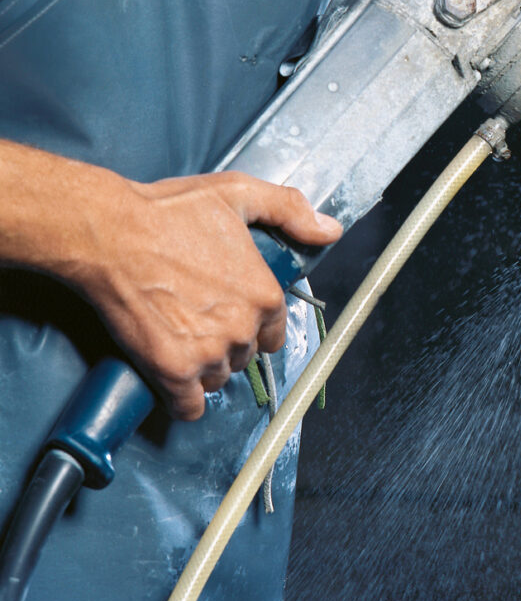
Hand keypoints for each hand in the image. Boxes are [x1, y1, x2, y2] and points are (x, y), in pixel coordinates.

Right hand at [73, 171, 340, 419]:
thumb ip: (290, 211)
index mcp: (265, 293)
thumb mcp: (240, 194)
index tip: (228, 312)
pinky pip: (189, 406)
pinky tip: (173, 378)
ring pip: (217, 378)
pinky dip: (182, 399)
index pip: (273, 332)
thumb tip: (331, 230)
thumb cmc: (170, 212)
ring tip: (178, 336)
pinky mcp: (172, 370)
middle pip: (244, 355)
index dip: (252, 325)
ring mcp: (209, 352)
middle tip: (196, 316)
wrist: (110, 233)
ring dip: (203, 367)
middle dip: (226, 342)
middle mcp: (243, 328)